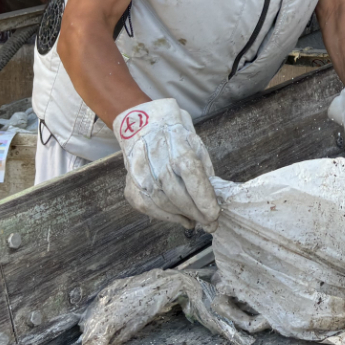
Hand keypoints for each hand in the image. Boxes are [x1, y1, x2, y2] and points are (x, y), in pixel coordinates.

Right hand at [114, 98, 220, 230]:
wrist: (141, 121)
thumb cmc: (174, 131)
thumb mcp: (195, 141)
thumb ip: (203, 168)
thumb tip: (212, 195)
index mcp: (177, 145)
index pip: (192, 175)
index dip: (203, 198)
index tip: (214, 215)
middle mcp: (156, 160)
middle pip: (178, 194)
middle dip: (196, 213)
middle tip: (210, 223)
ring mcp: (140, 174)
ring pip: (163, 204)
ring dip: (182, 216)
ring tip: (196, 220)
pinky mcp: (130, 185)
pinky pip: (148, 207)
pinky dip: (165, 216)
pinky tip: (179, 218)